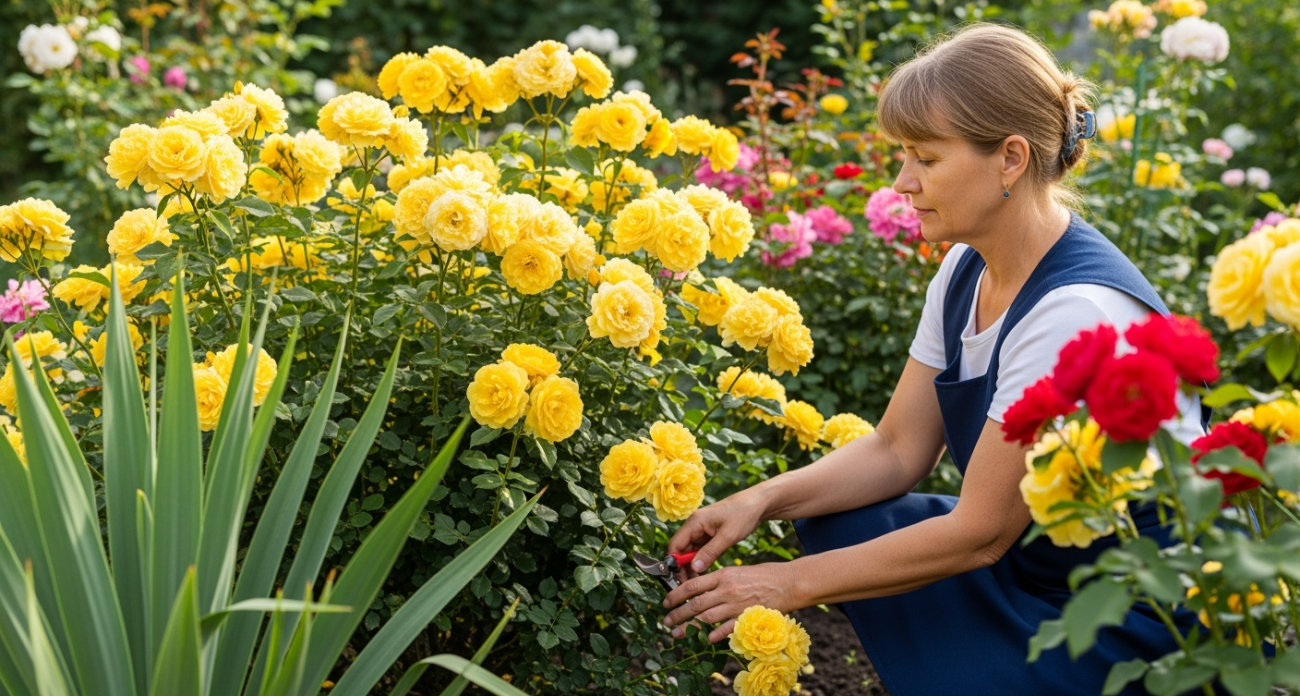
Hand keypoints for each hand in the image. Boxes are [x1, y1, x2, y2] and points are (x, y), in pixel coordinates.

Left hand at [660, 561, 800, 642]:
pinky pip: (726, 628)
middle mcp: (727, 590)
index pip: (692, 585)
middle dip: (678, 614)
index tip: (666, 602)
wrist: (788, 583)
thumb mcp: (737, 570)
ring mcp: (736, 605)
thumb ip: (718, 580)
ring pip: (706, 617)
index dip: (675, 595)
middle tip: (666, 621)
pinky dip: (715, 634)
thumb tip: (699, 588)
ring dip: (690, 626)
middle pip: (695, 603)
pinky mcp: (747, 617)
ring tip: (678, 633)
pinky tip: (706, 638)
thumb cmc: (763, 575)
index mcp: (723, 575)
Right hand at [666, 491, 765, 583]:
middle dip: (683, 567)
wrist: (758, 504)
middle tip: (690, 584)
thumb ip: (710, 552)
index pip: (675, 545)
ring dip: (693, 565)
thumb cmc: (743, 514)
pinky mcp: (710, 535)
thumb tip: (694, 569)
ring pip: (691, 551)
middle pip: (681, 550)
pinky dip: (702, 560)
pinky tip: (706, 572)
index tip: (680, 579)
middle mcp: (695, 526)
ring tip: (699, 581)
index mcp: (695, 522)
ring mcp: (702, 530)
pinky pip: (701, 550)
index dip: (674, 563)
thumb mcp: (728, 536)